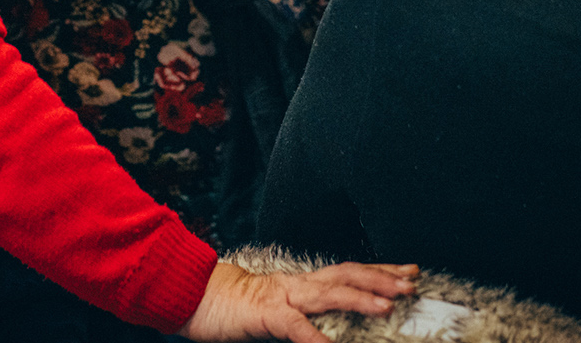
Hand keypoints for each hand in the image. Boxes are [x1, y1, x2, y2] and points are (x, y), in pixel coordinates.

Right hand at [178, 260, 417, 341]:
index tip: (409, 271)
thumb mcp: (281, 311)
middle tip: (410, 284)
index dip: (380, 271)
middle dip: (380, 279)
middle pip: (345, 274)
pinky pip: (293, 326)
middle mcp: (298, 284)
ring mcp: (282, 296)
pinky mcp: (264, 314)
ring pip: (326, 293)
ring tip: (386, 305)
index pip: (348, 272)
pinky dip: (314, 337)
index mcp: (303, 283)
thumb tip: (339, 329)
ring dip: (358, 298)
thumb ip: (308, 316)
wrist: (198, 296)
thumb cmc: (238, 308)